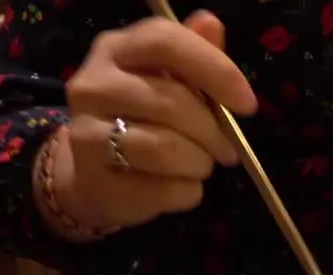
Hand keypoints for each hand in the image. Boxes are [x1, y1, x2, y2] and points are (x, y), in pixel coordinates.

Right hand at [48, 13, 256, 231]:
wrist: (90, 174)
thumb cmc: (139, 120)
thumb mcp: (167, 81)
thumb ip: (193, 56)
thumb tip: (211, 24)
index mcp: (115, 49)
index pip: (165, 42)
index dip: (214, 69)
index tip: (246, 104)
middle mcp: (93, 85)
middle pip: (171, 102)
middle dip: (213, 132)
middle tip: (227, 149)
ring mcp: (86, 133)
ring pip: (166, 148)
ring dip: (200, 163)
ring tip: (201, 165)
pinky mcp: (95, 181)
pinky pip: (164, 189)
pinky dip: (186, 191)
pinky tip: (180, 185)